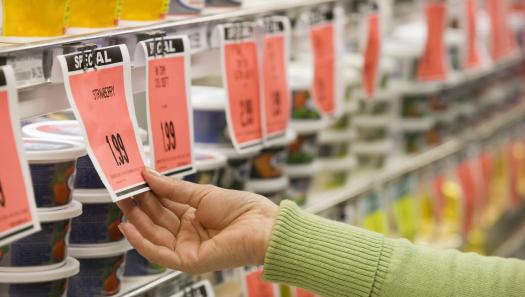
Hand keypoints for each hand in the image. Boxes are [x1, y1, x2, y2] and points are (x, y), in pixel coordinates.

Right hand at [117, 168, 278, 273]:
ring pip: (155, 235)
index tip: (132, 180)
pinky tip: (128, 227)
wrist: (262, 226)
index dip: (148, 193)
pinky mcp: (188, 261)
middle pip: (157, 219)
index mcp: (194, 216)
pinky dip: (142, 241)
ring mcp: (187, 247)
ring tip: (121, 202)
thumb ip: (173, 188)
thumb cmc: (242, 209)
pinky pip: (159, 253)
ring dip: (136, 220)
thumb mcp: (202, 193)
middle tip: (121, 189)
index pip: (164, 205)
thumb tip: (148, 175)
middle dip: (138, 205)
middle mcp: (189, 233)